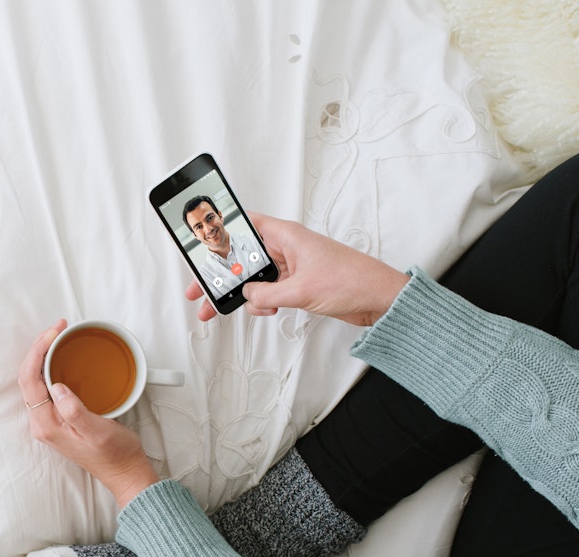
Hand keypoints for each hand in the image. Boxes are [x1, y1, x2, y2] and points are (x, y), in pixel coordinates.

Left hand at [19, 321, 159, 507]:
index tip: (54, 332)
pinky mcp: (59, 417)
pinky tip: (62, 356)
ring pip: (35, 379)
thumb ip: (75, 411)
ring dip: (44, 355)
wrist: (124, 472)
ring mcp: (49, 420)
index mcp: (46, 424)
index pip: (30, 379)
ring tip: (58, 335)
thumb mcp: (98, 432)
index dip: (38, 351)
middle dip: (39, 347)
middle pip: (28, 376)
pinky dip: (51, 366)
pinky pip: (46, 386)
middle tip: (58, 327)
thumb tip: (58, 387)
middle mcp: (42, 422)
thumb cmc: (115, 455)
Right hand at [186, 213, 409, 326]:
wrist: (380, 299)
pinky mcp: (298, 284)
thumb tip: (246, 296)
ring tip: (219, 307)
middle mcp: (287, 248)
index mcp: (286, 235)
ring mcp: (292, 267)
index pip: (244, 224)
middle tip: (198, 288)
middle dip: (220, 274)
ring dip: (240, 294)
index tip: (200, 245)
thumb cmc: (352, 281)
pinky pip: (269, 291)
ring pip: (254, 278)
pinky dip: (262, 302)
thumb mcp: (300, 290)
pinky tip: (264, 310)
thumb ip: (266, 294)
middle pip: (242, 257)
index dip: (220, 232)